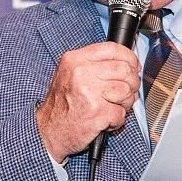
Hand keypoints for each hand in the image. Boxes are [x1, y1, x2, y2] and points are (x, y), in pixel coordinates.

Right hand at [35, 42, 141, 162]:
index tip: (133, 67)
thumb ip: (95, 65)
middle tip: (124, 93)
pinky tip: (104, 121)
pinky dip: (116, 120)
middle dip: (131, 84)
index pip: (112, 48)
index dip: (129, 58)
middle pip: (124, 70)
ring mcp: (89, 92)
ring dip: (124, 104)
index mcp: (75, 60)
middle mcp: (81, 73)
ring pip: (126, 91)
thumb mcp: (70, 75)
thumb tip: (127, 63)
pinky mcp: (97, 112)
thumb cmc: (62, 105)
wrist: (48, 132)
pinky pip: (121, 113)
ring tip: (111, 108)